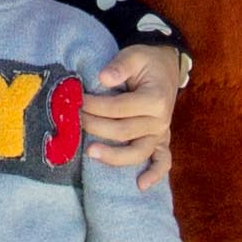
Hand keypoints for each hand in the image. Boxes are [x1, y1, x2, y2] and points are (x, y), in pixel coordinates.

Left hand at [84, 43, 182, 191]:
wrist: (166, 69)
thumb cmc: (146, 63)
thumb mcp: (134, 55)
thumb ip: (120, 65)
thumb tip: (103, 78)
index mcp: (155, 99)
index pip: (118, 108)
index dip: (95, 106)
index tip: (77, 101)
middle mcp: (161, 120)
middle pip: (123, 131)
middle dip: (95, 127)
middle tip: (74, 120)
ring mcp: (161, 134)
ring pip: (138, 152)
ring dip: (114, 155)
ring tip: (90, 152)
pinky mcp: (161, 141)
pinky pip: (162, 162)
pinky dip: (154, 174)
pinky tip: (140, 185)